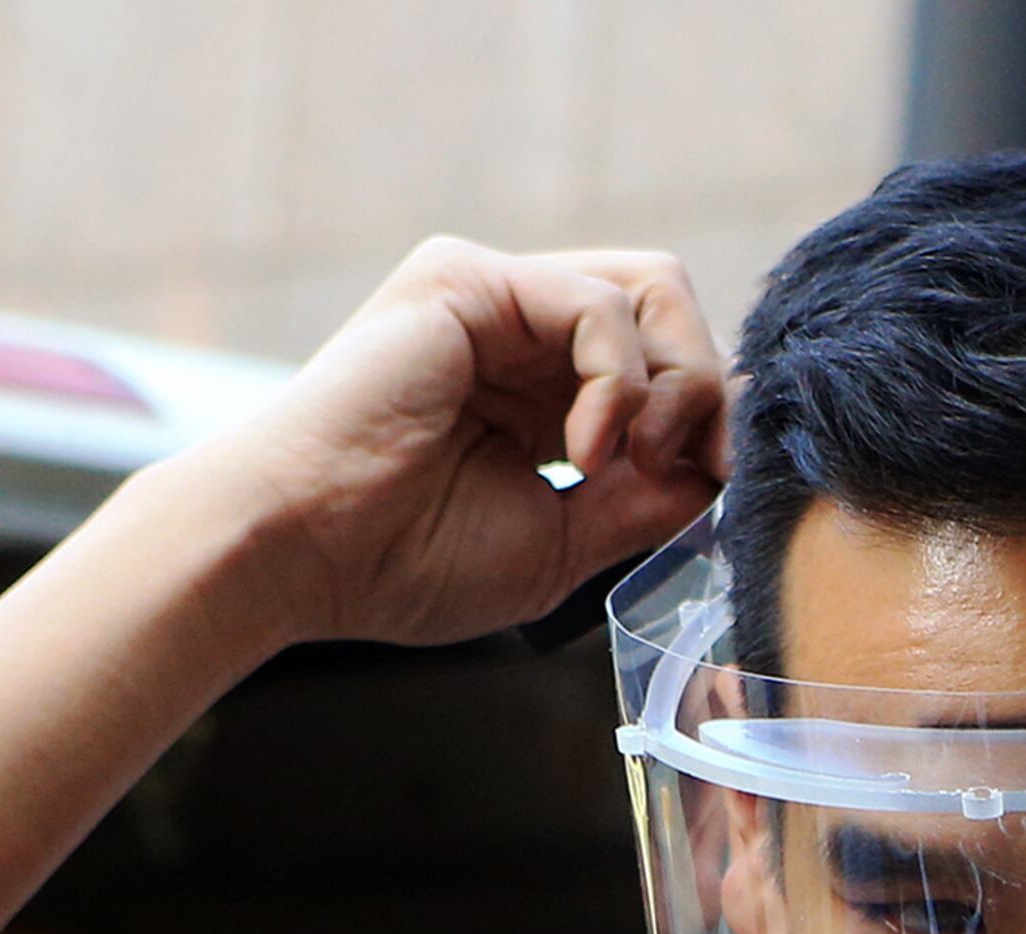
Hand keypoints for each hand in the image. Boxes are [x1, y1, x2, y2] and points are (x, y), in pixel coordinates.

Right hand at [181, 239, 728, 649]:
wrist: (303, 554)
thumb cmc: (404, 562)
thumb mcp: (564, 542)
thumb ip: (646, 499)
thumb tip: (721, 469)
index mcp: (541, 391)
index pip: (665, 363)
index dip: (711, 415)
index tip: (718, 483)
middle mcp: (520, 331)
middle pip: (672, 308)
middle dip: (707, 388)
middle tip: (692, 465)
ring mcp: (494, 297)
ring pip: (652, 288)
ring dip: (675, 381)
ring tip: (630, 459)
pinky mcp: (468, 279)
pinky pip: (598, 303)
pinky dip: (619, 380)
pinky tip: (584, 449)